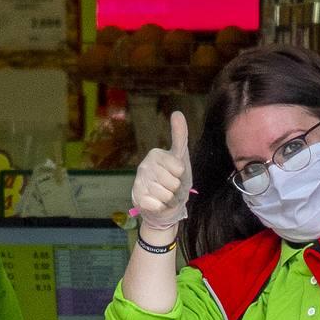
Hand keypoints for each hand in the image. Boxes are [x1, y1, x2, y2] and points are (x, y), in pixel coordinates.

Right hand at [131, 111, 192, 230]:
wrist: (164, 204)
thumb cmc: (175, 179)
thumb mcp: (181, 156)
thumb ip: (180, 135)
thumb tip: (177, 112)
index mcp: (156, 154)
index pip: (179, 168)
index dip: (182, 176)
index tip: (177, 175)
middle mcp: (144, 166)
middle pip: (173, 183)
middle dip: (176, 190)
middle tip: (171, 188)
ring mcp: (139, 182)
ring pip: (166, 195)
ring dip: (170, 199)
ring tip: (165, 196)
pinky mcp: (137, 198)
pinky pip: (157, 205)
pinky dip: (161, 207)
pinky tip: (157, 203)